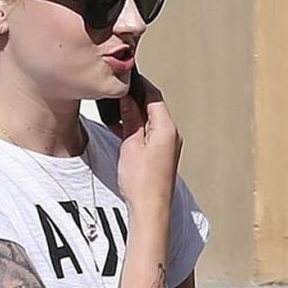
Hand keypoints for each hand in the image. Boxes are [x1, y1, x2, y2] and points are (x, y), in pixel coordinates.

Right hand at [114, 76, 181, 214]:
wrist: (150, 209)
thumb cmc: (142, 182)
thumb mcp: (130, 144)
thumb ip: (130, 119)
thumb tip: (127, 100)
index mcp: (166, 128)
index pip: (154, 95)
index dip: (139, 84)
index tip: (126, 77)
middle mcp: (171, 134)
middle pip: (154, 106)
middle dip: (135, 98)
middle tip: (117, 92)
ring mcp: (168, 145)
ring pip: (151, 120)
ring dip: (135, 114)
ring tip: (116, 111)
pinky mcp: (162, 155)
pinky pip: (150, 134)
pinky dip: (137, 128)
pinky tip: (122, 130)